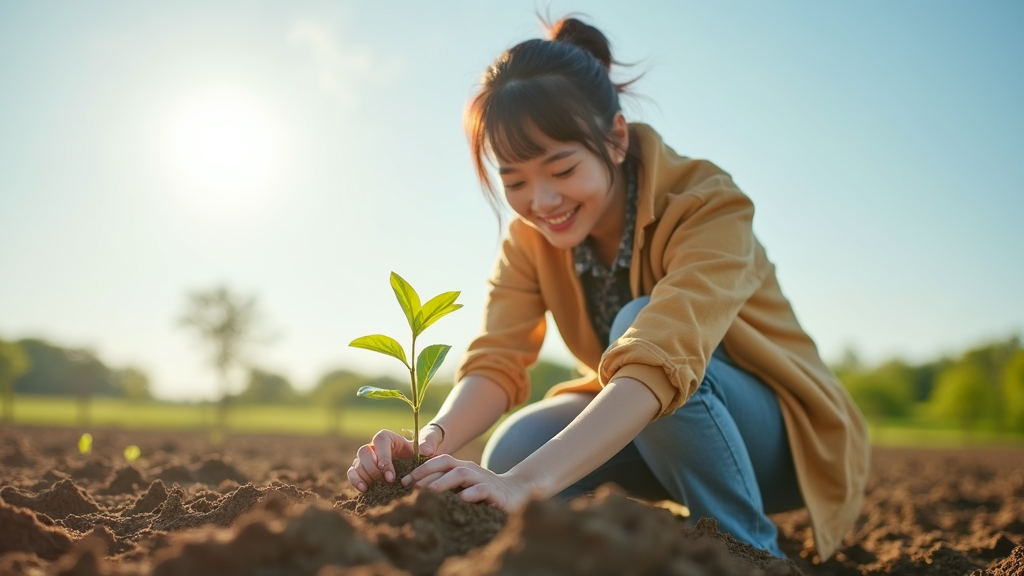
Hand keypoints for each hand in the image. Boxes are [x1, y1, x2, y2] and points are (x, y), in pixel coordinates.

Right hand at [347, 428, 442, 491]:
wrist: (415, 463)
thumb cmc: (419, 452)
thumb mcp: (427, 444)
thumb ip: (428, 443)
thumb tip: (427, 451)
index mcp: (387, 437)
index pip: (380, 440)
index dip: (383, 457)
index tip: (391, 475)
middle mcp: (374, 446)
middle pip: (364, 451)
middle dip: (373, 468)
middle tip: (385, 482)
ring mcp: (366, 459)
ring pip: (357, 462)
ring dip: (363, 475)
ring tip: (370, 487)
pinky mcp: (363, 470)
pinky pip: (353, 472)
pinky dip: (355, 480)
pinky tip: (364, 489)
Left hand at [399, 454, 534, 512]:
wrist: (517, 492)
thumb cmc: (483, 492)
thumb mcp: (463, 488)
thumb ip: (445, 488)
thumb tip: (415, 496)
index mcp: (461, 467)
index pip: (438, 462)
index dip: (420, 469)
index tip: (403, 481)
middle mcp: (470, 469)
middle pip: (447, 464)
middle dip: (427, 474)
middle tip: (410, 486)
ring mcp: (483, 478)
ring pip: (462, 474)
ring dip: (444, 482)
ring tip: (429, 492)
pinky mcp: (495, 491)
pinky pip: (482, 489)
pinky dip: (471, 493)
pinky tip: (461, 500)